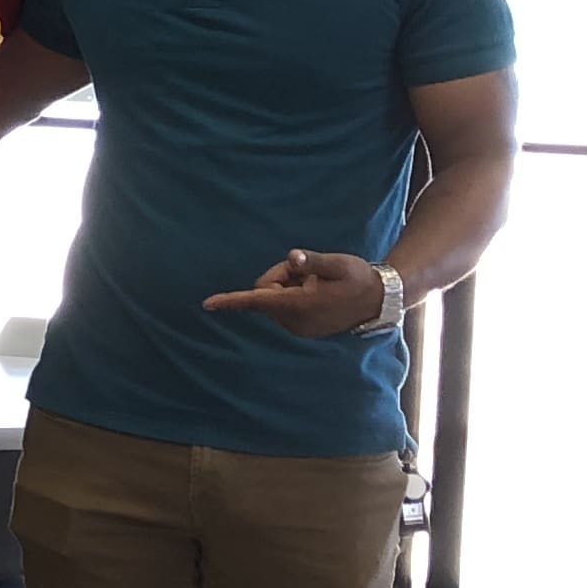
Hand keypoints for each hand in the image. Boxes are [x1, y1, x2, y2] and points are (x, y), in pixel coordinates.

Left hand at [204, 250, 389, 338]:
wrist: (379, 301)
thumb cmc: (359, 278)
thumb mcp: (339, 264)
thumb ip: (313, 261)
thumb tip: (292, 258)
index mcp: (300, 305)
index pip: (258, 300)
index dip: (231, 301)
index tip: (207, 304)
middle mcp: (294, 321)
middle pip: (266, 292)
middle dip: (279, 277)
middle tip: (307, 269)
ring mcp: (298, 328)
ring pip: (275, 299)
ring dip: (289, 286)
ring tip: (318, 282)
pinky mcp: (303, 329)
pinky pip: (285, 307)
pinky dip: (295, 295)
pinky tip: (318, 292)